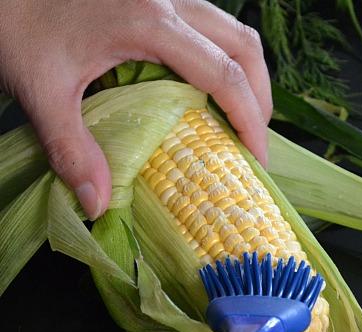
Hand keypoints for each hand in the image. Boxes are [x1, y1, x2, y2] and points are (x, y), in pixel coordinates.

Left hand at [0, 0, 271, 219]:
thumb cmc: (14, 23)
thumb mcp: (41, 88)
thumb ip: (71, 147)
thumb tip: (98, 203)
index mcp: (149, 21)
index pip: (223, 73)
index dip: (250, 119)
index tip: (256, 157)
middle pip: (243, 46)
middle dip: (260, 96)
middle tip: (253, 140)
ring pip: (232, 30)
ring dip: (246, 74)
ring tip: (240, 116)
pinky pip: (210, 25)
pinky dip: (223, 58)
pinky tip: (206, 87)